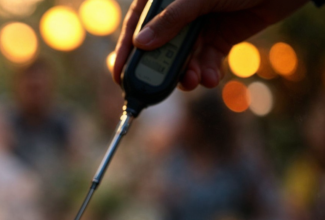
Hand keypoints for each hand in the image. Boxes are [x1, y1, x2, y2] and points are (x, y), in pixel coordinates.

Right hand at [112, 0, 308, 90]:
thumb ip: (171, 21)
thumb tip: (140, 44)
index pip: (137, 24)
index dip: (125, 51)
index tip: (119, 75)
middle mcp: (179, 13)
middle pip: (159, 46)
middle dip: (161, 68)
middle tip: (157, 88)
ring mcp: (199, 26)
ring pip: (182, 58)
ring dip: (186, 74)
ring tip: (193, 81)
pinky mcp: (219, 39)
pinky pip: (205, 61)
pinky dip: (206, 72)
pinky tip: (211, 77)